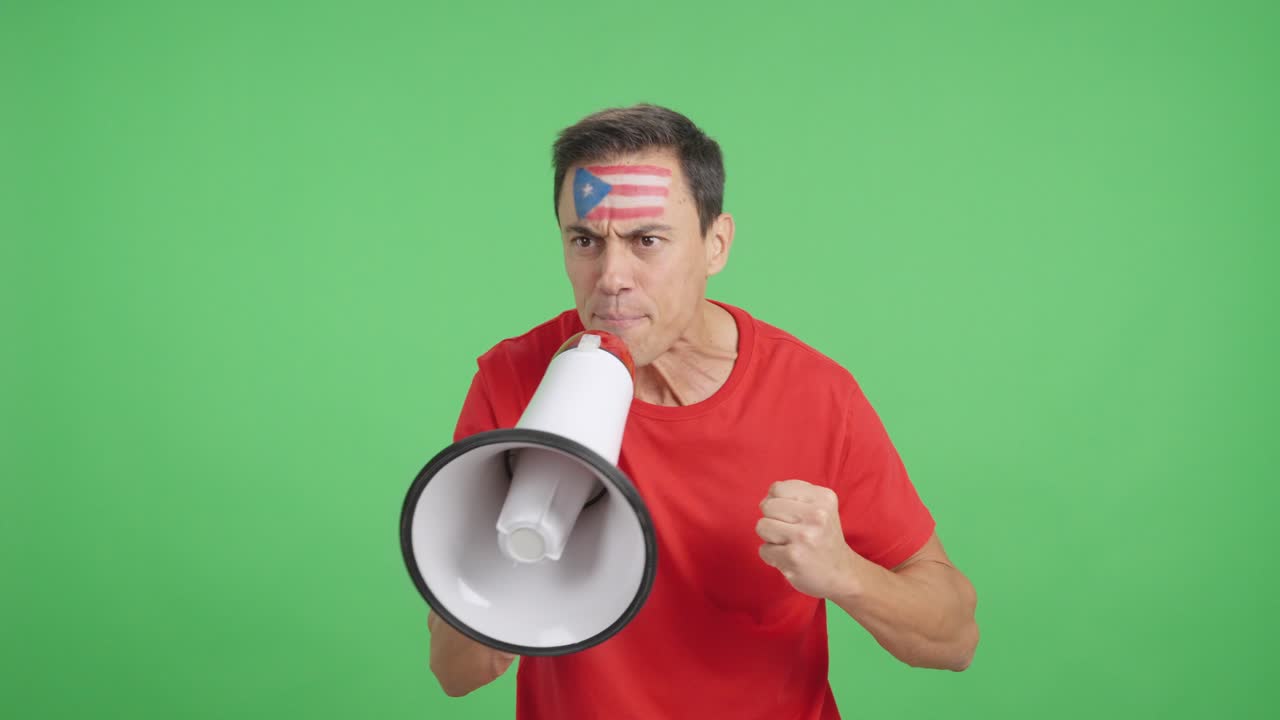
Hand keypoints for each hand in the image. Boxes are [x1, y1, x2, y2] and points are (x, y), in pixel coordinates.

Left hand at [756, 479, 857, 598]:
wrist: (842, 574)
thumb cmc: (823, 537)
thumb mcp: (820, 507)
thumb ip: (793, 496)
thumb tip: (764, 500)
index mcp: (823, 498)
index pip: (777, 488)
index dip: (777, 502)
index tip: (791, 516)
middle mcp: (817, 515)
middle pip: (767, 506)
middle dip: (772, 520)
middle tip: (791, 532)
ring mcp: (805, 536)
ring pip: (762, 526)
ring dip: (770, 538)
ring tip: (790, 544)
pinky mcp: (794, 556)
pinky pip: (763, 549)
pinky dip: (772, 556)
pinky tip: (789, 558)